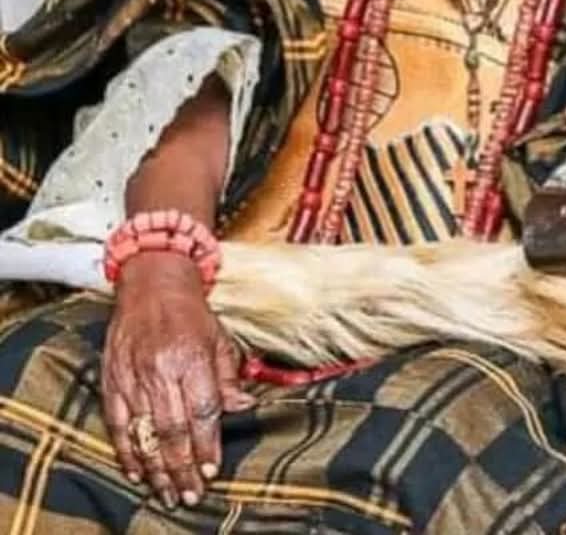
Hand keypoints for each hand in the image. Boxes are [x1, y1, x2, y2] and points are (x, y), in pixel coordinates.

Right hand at [101, 254, 253, 508]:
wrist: (151, 279)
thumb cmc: (190, 310)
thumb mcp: (219, 336)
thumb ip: (229, 375)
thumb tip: (244, 407)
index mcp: (192, 356)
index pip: (202, 411)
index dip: (207, 445)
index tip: (211, 471)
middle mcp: (160, 368)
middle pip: (173, 430)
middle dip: (182, 469)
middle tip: (190, 495)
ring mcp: (133, 374)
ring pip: (144, 433)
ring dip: (156, 469)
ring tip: (167, 493)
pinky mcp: (112, 377)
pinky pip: (116, 423)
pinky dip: (125, 450)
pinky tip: (136, 471)